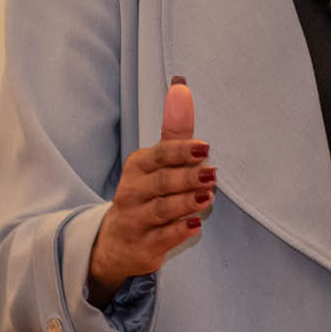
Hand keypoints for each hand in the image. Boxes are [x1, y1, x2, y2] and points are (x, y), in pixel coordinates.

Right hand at [86, 78, 214, 304]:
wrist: (118, 241)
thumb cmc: (147, 192)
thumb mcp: (158, 161)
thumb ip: (174, 128)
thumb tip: (181, 86)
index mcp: (139, 166)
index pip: (160, 156)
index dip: (181, 152)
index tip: (204, 148)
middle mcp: (132, 192)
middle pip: (161, 183)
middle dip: (187, 178)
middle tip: (212, 173)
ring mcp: (136, 220)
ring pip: (161, 210)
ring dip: (185, 203)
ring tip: (208, 197)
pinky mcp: (143, 246)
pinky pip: (161, 239)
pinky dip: (178, 232)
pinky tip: (196, 225)